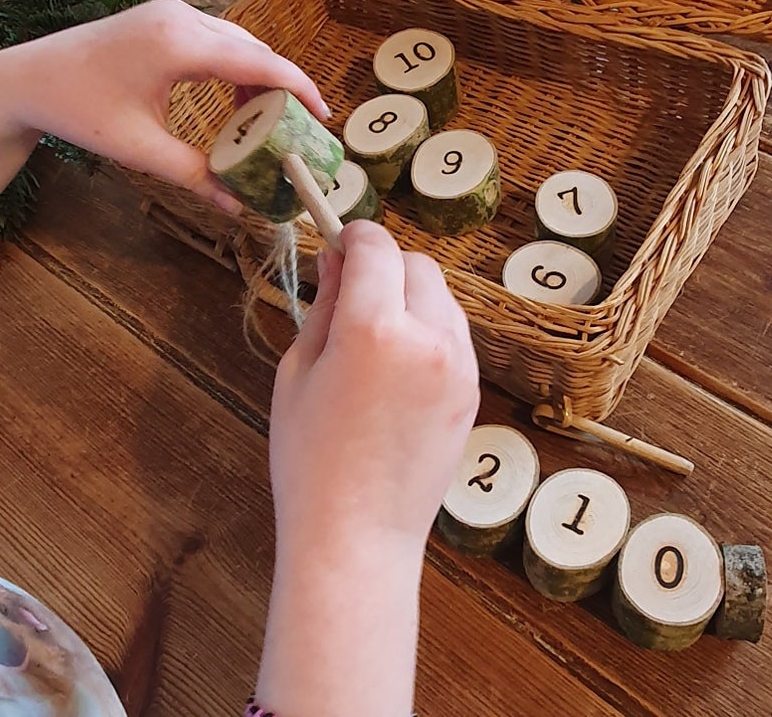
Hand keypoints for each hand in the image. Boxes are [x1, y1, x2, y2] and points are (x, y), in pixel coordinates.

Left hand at [0, 0, 328, 214]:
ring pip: (240, 43)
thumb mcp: (142, 149)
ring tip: (270, 121)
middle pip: (256, 51)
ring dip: (260, 79)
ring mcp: (173, 13)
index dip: (299, 89)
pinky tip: (238, 102)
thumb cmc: (78, 109)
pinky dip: (237, 69)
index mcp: (179, 44)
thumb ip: (196, 176)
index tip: (324, 117)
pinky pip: (219, 40)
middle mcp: (182, 18)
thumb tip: (237, 207)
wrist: (27, 78)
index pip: (260, 63)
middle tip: (301, 129)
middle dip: (283, 88)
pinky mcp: (166, 19)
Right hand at [270, 219, 480, 550]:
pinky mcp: (472, 389)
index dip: (354, 235)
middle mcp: (428, 338)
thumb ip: (325, 306)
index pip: (376, 247)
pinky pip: (454, 334)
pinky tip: (399, 364)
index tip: (339, 242)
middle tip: (352, 293)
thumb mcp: (298, 371)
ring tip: (375, 334)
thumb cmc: (310, 459)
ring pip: (442, 296)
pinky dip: (429, 329)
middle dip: (385, 265)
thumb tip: (338, 260)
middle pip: (417, 264)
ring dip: (410, 295)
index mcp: (374, 329)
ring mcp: (459, 365)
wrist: (358, 535)